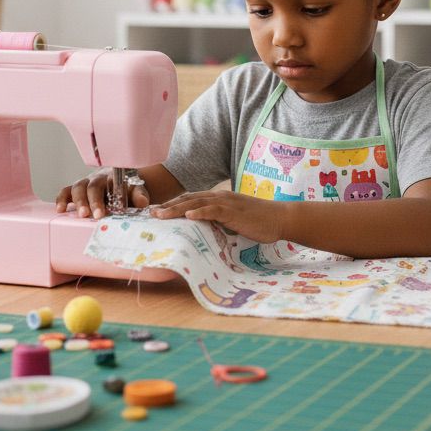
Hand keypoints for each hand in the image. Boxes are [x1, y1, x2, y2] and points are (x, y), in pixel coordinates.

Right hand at [55, 170, 149, 220]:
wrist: (124, 184)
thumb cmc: (129, 190)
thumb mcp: (138, 191)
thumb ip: (140, 195)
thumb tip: (142, 202)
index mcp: (113, 178)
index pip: (106, 185)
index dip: (102, 199)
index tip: (101, 214)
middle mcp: (98, 179)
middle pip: (90, 186)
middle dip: (89, 201)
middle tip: (90, 215)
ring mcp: (86, 183)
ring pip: (77, 187)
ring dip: (77, 201)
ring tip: (79, 215)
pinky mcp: (78, 189)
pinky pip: (67, 190)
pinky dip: (62, 198)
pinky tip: (60, 209)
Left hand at [151, 190, 283, 242]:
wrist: (279, 218)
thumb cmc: (258, 222)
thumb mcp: (233, 222)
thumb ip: (218, 223)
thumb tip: (204, 233)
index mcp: (218, 199)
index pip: (191, 199)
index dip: (173, 204)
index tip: (157, 211)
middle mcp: (219, 197)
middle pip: (188, 198)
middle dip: (168, 206)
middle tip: (150, 213)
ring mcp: (227, 202)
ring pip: (196, 202)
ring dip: (176, 208)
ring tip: (161, 214)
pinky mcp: (234, 211)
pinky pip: (214, 210)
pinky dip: (200, 211)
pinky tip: (188, 215)